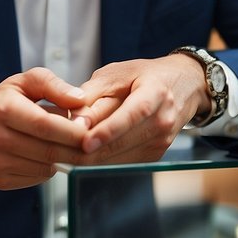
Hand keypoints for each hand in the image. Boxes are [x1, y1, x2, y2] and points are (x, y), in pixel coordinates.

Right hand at [0, 67, 89, 189]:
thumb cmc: (0, 104)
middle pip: (48, 150)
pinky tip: (44, 156)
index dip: (73, 131)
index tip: (91, 131)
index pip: (45, 125)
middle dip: (75, 149)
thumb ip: (53, 85)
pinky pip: (36, 178)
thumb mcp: (22, 83)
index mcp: (3, 108)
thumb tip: (80, 100)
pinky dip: (48, 169)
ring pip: (46, 167)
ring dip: (63, 159)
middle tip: (91, 144)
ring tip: (64, 145)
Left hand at [72, 55, 207, 162]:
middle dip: (85, 151)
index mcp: (156, 94)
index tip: (85, 142)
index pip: (132, 115)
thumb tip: (74, 121)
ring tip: (59, 153)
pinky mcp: (154, 156)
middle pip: (122, 143)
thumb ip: (93, 94)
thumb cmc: (144, 76)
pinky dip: (98, 161)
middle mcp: (163, 122)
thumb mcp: (117, 73)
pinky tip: (78, 155)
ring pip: (118, 159)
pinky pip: (120, 164)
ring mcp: (161, 143)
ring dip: (87, 159)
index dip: (108, 130)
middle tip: (54, 150)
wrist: (182, 87)